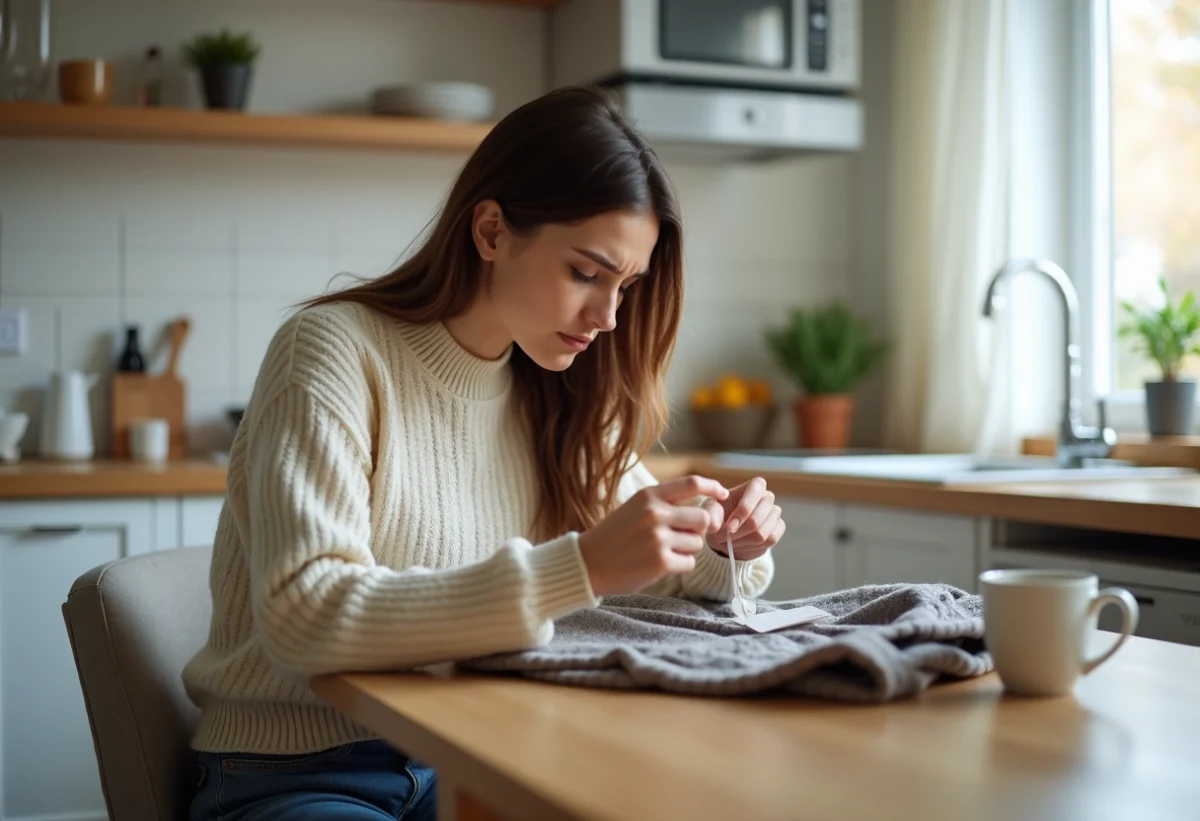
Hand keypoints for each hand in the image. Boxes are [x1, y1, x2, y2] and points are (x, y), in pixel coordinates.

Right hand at [577, 475, 729, 596]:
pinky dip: (679, 565)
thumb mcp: (635, 508)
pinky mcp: (661, 562)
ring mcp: (658, 538)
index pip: (692, 484)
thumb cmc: (615, 536)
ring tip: (661, 551)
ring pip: (697, 543)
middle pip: (703, 518)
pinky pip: (689, 563)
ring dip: (686, 549)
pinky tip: (658, 565)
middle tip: (681, 537)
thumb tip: (710, 513)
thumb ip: (667, 505)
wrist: (587, 563)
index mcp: (649, 496)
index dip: (713, 488)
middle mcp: (655, 513)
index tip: (723, 494)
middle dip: (698, 530)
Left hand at [702, 476, 783, 561]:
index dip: (742, 511)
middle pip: (756, 520)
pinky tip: (743, 543)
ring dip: (742, 541)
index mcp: (754, 486)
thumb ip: (712, 513)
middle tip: (726, 537)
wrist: (726, 532)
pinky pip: (770, 540)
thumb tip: (720, 525)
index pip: (755, 492)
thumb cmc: (719, 515)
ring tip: (732, 540)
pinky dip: (753, 546)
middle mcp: (768, 497)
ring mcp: (775, 512)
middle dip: (738, 532)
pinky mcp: (779, 528)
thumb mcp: (711, 510)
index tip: (729, 526)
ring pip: (762, 533)